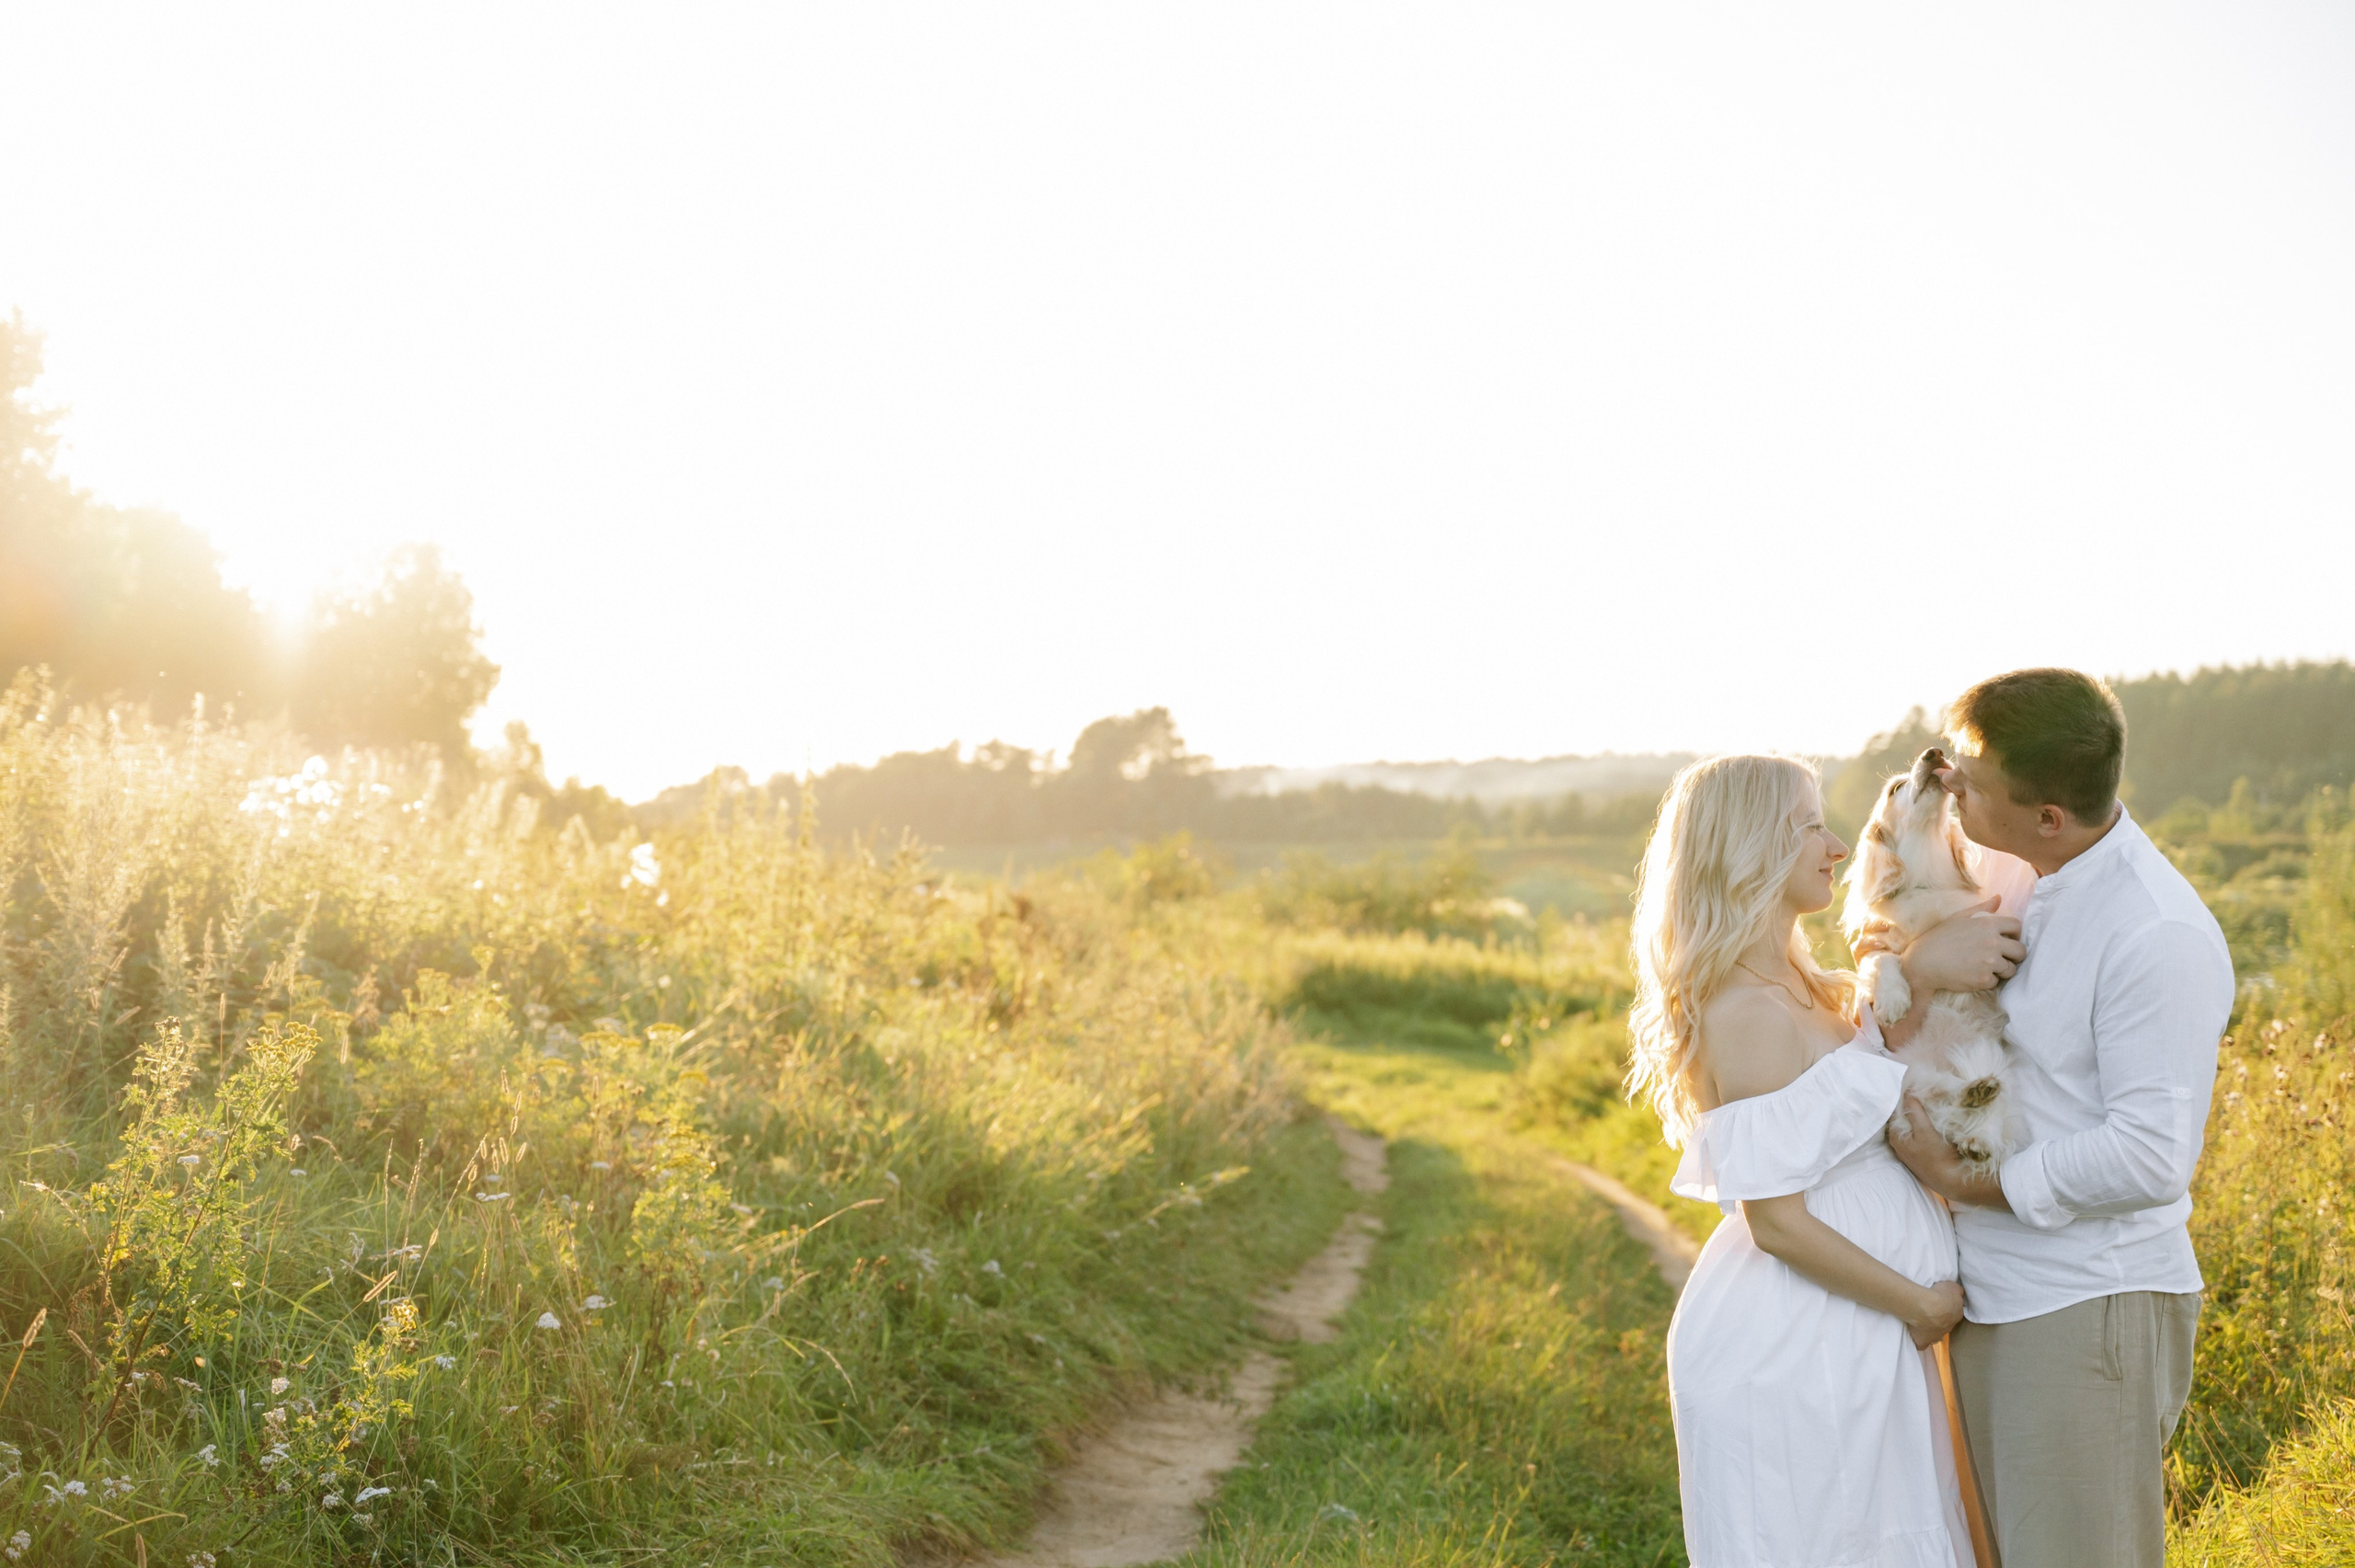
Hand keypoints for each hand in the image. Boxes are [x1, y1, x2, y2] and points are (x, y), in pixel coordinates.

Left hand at [1889, 1096, 2012, 1211]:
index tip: (1914, 1088)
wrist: (1952, 1181)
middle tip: (1924, 1093)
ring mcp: (1910, 1151)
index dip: (1904, 1099)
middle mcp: (1899, 1144)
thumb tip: (1907, 1093)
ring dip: (1920, 1117)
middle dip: (1912, 1107)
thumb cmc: (1937, 1155)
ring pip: (1912, 1128)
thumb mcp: (1924, 1131)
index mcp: (1895, 1136)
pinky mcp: (1921, 1155)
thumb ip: (1914, 1112)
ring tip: (1930, 1104)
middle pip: (1903, 1119)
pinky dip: (1924, 1127)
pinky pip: (1920, 1136)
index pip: (1895, 1111)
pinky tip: (1933, 1122)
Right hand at [1900, 897, 2022, 992]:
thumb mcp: (1959, 918)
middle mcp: (1992, 942)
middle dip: (2014, 955)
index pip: (2017, 926)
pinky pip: (1996, 982)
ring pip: (2010, 969)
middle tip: (2002, 958)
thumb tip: (1999, 898)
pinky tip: (1973, 975)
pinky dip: (1987, 981)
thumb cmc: (1939, 938)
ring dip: (2002, 970)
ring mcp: (1989, 962)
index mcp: (1987, 924)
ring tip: (1986, 968)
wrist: (1923, 962)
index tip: (2008, 939)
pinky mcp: (1984, 979)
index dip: (2015, 934)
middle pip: (2021, 951)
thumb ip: (1982, 908)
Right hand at [1905, 1279, 1965, 1348]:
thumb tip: (1959, 1293)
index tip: (1941, 1304)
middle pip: (1945, 1325)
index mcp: (1956, 1315)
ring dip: (1930, 1329)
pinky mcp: (1922, 1342)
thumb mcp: (1953, 1287)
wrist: (1926, 1308)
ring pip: (1935, 1335)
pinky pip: (1922, 1343)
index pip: (1954, 1313)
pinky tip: (1915, 1335)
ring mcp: (1935, 1337)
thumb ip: (1957, 1291)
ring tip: (1921, 1320)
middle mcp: (1948, 1328)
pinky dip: (1920, 1340)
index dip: (1948, 1309)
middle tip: (1930, 1310)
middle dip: (1940, 1319)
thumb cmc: (1940, 1296)